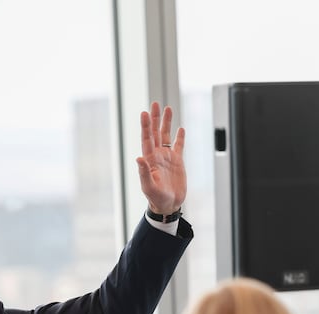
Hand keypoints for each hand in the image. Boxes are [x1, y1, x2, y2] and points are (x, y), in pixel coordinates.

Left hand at [136, 101, 185, 215]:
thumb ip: (144, 173)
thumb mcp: (149, 187)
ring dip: (166, 122)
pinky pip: (178, 146)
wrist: (168, 205)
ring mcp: (167, 157)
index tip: (145, 113)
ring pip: (166, 135)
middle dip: (155, 118)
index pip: (146, 139)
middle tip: (155, 104)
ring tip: (167, 108)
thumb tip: (138, 158)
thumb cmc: (156, 198)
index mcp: (149, 159)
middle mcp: (157, 155)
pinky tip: (180, 128)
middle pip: (155, 132)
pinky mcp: (177, 161)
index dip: (145, 126)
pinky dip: (179, 137)